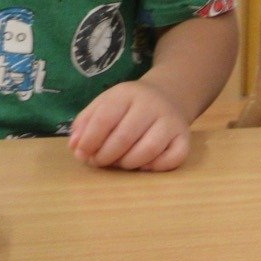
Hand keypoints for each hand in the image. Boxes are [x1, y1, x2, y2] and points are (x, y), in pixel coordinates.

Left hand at [68, 80, 190, 171]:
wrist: (168, 95)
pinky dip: (157, 166)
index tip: (82, 153)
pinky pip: (174, 157)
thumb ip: (85, 123)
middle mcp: (152, 104)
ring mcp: (171, 120)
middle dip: (105, 156)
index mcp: (127, 93)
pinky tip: (144, 165)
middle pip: (125, 137)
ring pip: (149, 149)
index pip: (104, 119)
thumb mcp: (104, 104)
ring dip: (128, 164)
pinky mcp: (185, 136)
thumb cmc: (128, 106)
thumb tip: (75, 146)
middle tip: (99, 162)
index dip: (89, 141)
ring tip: (120, 162)